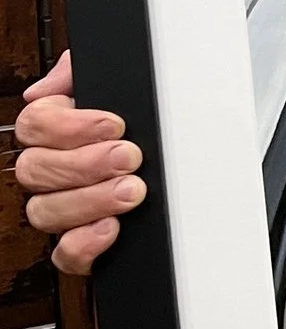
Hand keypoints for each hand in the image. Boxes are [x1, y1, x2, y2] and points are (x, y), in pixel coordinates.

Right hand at [12, 53, 145, 274]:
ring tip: (131, 190)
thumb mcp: (133, 86)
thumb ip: (84, 74)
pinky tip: (112, 227)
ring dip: (88, 200)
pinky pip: (64, 254)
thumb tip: (49, 86)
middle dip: (85, 163)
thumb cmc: (165, 125)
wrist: (208, 168)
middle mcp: (56, 172)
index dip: (67, 126)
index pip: (33, 126)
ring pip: (44, 211)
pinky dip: (83, 243)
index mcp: (59, 133)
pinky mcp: (86, 246)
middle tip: (129, 157)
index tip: (113, 125)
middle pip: (34, 169)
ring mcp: (67, 210)